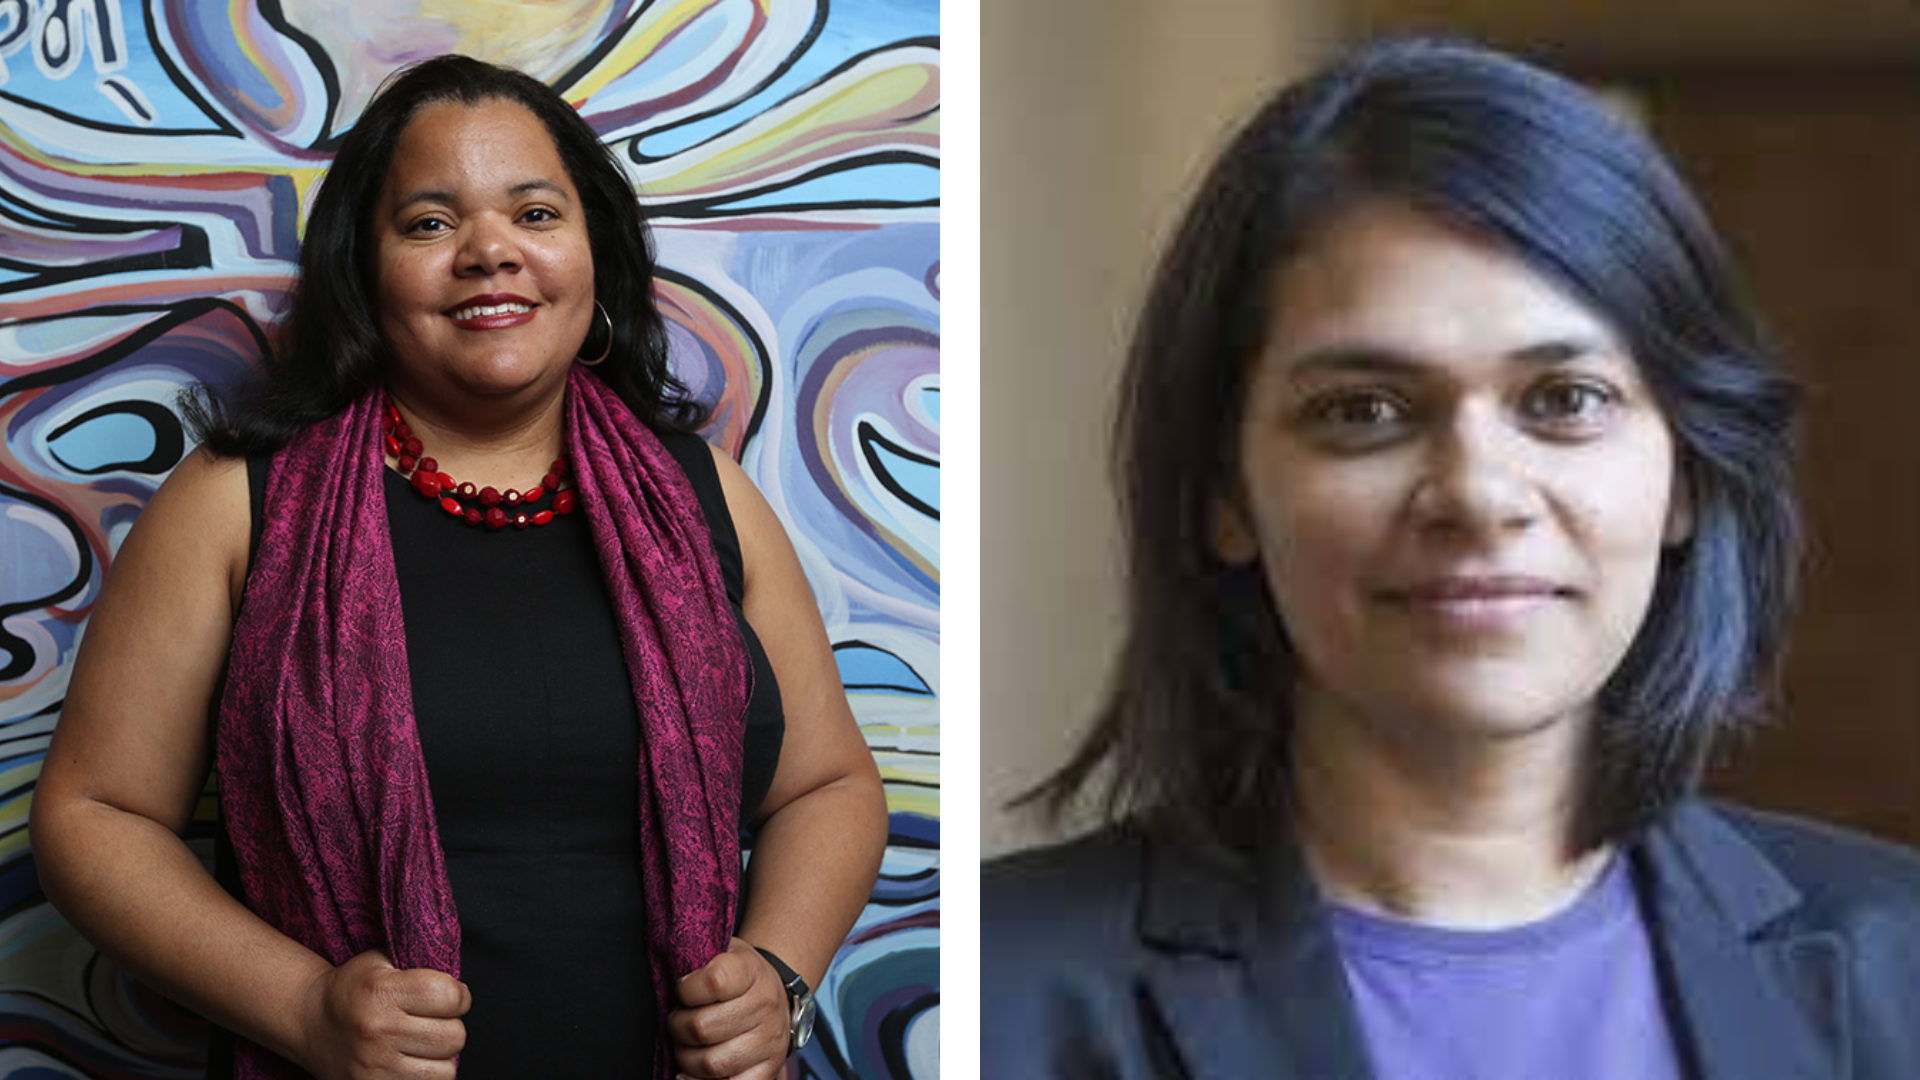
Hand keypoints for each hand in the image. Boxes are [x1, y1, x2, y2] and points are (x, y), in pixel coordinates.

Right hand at [296, 949, 469, 1079]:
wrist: (309, 1021)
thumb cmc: (353, 988)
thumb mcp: (381, 961)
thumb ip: (421, 965)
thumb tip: (460, 985)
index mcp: (383, 991)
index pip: (450, 997)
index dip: (460, 996)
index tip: (451, 997)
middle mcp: (379, 1030)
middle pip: (454, 1036)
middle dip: (452, 1026)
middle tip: (435, 1021)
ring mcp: (374, 1066)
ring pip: (446, 1070)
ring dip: (442, 1057)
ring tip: (424, 1044)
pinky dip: (427, 1076)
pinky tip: (413, 1062)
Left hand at [667, 936, 793, 1079]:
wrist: (772, 992)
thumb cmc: (736, 975)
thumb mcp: (720, 952)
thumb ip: (695, 960)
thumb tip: (666, 971)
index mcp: (751, 971)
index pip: (715, 981)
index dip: (686, 989)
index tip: (682, 990)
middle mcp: (766, 1005)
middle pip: (702, 1028)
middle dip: (677, 1028)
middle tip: (678, 1022)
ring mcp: (770, 1040)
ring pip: (711, 1063)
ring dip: (686, 1057)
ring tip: (687, 1045)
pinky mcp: (770, 1067)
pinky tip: (694, 1073)